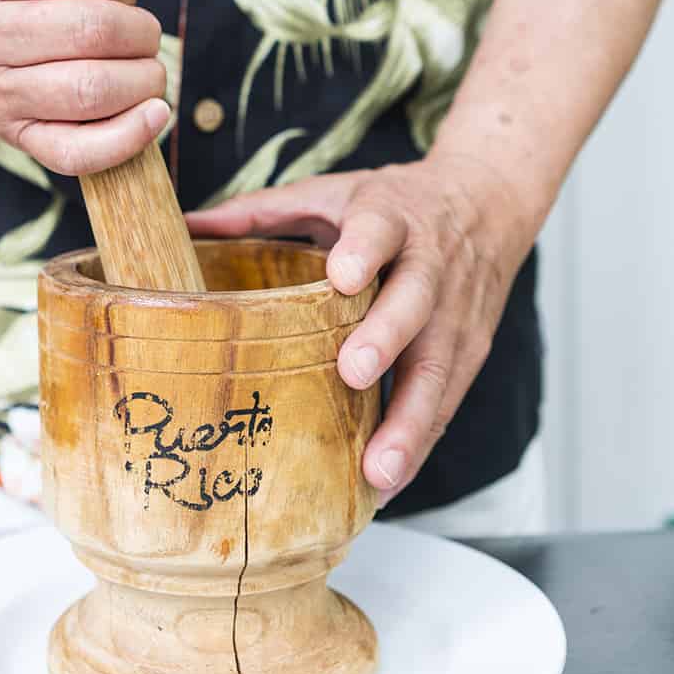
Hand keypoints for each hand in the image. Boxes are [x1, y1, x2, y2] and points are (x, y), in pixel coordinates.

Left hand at [187, 157, 532, 506]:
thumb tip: (184, 225)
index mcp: (390, 216)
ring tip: (380, 469)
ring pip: (438, 366)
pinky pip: (446, 400)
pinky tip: (389, 482)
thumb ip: (261, 210)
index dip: (363, 250)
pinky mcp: (471, 348)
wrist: (488, 198)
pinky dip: (420, 442)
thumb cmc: (395, 203)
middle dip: (386, 337)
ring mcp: (456, 311)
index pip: (379, 229)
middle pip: (415, 302)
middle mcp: (430, 263)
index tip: (342, 275)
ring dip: (410, 420)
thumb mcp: (332, 192)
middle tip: (354, 371)